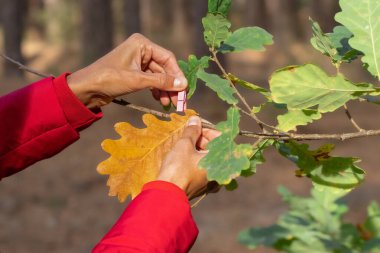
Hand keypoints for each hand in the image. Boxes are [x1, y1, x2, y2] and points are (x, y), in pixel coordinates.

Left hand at [67, 33, 186, 108]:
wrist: (87, 88)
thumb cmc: (109, 79)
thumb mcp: (137, 80)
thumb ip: (161, 81)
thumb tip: (183, 84)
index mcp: (142, 44)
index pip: (167, 58)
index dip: (177, 74)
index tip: (184, 89)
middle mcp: (141, 50)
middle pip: (164, 68)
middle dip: (171, 85)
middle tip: (179, 101)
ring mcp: (138, 61)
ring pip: (158, 76)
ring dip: (164, 90)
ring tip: (168, 104)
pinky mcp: (134, 72)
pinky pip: (151, 80)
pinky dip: (156, 90)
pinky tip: (159, 99)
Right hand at [157, 116, 220, 199]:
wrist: (167, 194)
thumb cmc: (178, 168)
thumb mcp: (184, 145)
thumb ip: (192, 131)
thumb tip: (195, 120)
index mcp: (220, 160)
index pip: (221, 138)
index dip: (207, 130)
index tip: (195, 126)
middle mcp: (220, 171)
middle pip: (215, 149)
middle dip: (201, 139)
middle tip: (188, 135)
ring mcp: (212, 180)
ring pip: (208, 159)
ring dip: (197, 150)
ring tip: (184, 145)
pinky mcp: (202, 186)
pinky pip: (203, 169)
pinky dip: (196, 161)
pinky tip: (184, 158)